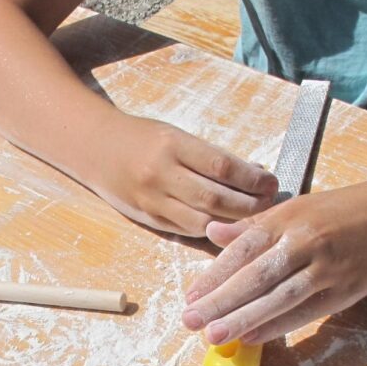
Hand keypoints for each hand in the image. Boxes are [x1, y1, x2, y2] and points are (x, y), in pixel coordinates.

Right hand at [90, 115, 277, 236]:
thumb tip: (252, 172)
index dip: (252, 179)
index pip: (222, 167)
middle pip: (215, 199)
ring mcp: (152, 200)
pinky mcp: (147, 218)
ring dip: (233, 223)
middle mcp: (161, 175)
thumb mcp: (175, 135)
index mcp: (172, 146)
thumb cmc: (141, 138)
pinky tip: (226, 225)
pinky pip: (185, 230)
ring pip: (202, 221)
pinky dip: (210, 229)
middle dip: (249, 205)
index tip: (271, 182)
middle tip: (269, 203)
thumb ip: (209, 156)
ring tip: (253, 218)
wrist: (95, 149)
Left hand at [182, 183, 366, 343]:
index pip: (243, 249)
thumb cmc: (336, 213)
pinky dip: (277, 326)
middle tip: (190, 320)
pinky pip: (306, 312)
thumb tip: (211, 233)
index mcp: (286, 220)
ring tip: (214, 335)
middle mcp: (304, 243)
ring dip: (244, 319)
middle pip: (256, 276)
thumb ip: (250, 226)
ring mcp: (326, 269)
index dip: (213, 274)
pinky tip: (251, 337)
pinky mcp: (344, 290)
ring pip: (280, 298)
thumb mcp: (291, 209)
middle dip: (220, 301)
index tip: (189, 296)